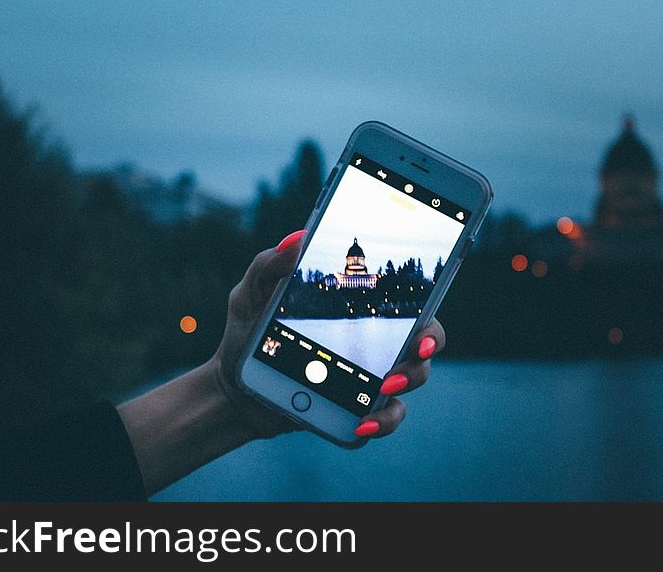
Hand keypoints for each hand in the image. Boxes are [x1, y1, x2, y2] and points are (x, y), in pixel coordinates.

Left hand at [212, 229, 444, 440]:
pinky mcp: (357, 411)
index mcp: (358, 310)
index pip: (407, 301)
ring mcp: (368, 379)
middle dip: (429, 344)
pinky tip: (360, 423)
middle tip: (414, 349)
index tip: (424, 308)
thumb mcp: (249, 296)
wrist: (233, 390)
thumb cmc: (247, 335)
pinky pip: (384, 419)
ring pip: (412, 382)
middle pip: (423, 341)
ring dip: (409, 382)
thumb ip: (267, 265)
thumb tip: (295, 239)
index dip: (428, 303)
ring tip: (382, 388)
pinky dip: (380, 423)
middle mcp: (373, 343)